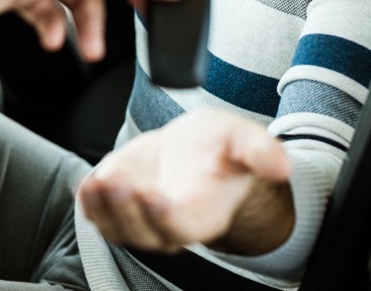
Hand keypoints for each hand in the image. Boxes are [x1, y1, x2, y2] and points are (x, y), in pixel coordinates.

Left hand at [78, 108, 293, 254]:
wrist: (192, 149)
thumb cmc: (219, 147)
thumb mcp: (241, 139)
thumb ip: (260, 152)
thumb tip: (283, 166)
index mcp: (204, 213)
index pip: (183, 227)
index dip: (167, 217)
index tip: (155, 197)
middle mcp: (169, 224)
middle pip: (145, 232)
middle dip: (128, 211)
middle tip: (119, 183)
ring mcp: (140, 219)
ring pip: (117, 227)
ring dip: (103, 208)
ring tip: (97, 182)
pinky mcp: (116, 206)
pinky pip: (98, 214)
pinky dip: (89, 203)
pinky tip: (87, 183)